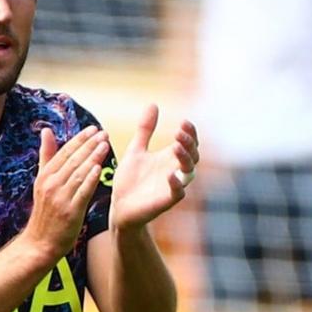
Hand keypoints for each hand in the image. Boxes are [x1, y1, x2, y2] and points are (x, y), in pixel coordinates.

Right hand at [23, 126, 110, 259]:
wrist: (40, 243)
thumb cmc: (45, 212)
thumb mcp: (42, 181)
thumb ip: (47, 156)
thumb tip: (46, 130)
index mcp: (45, 176)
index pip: (64, 152)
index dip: (79, 139)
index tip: (92, 129)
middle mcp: (51, 184)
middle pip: (73, 160)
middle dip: (89, 145)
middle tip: (103, 133)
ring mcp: (60, 198)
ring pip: (78, 173)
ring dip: (92, 158)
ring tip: (105, 145)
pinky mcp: (70, 211)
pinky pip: (82, 192)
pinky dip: (90, 179)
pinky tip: (99, 169)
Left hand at [110, 104, 199, 229]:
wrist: (119, 207)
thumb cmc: (130, 180)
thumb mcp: (136, 150)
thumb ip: (146, 130)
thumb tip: (153, 104)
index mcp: (169, 158)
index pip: (188, 143)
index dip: (190, 133)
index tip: (183, 122)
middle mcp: (174, 171)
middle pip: (192, 155)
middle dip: (189, 143)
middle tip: (179, 133)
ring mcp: (171, 186)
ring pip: (188, 172)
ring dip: (185, 159)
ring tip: (176, 146)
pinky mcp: (165, 201)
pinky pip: (177, 193)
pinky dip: (176, 184)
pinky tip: (170, 174)